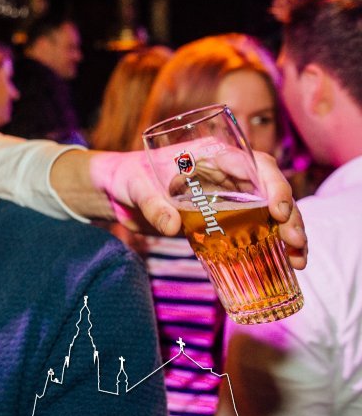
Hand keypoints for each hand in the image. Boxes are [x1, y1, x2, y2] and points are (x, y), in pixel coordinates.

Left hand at [89, 149, 307, 268]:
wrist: (116, 191)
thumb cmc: (126, 177)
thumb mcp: (135, 187)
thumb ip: (152, 204)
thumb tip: (171, 227)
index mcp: (210, 153)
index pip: (252, 163)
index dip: (272, 184)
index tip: (279, 210)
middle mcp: (225, 172)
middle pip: (269, 187)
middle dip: (289, 213)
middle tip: (295, 241)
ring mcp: (226, 194)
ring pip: (268, 208)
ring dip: (288, 230)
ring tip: (299, 258)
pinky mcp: (221, 217)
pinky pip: (254, 226)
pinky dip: (271, 242)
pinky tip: (287, 262)